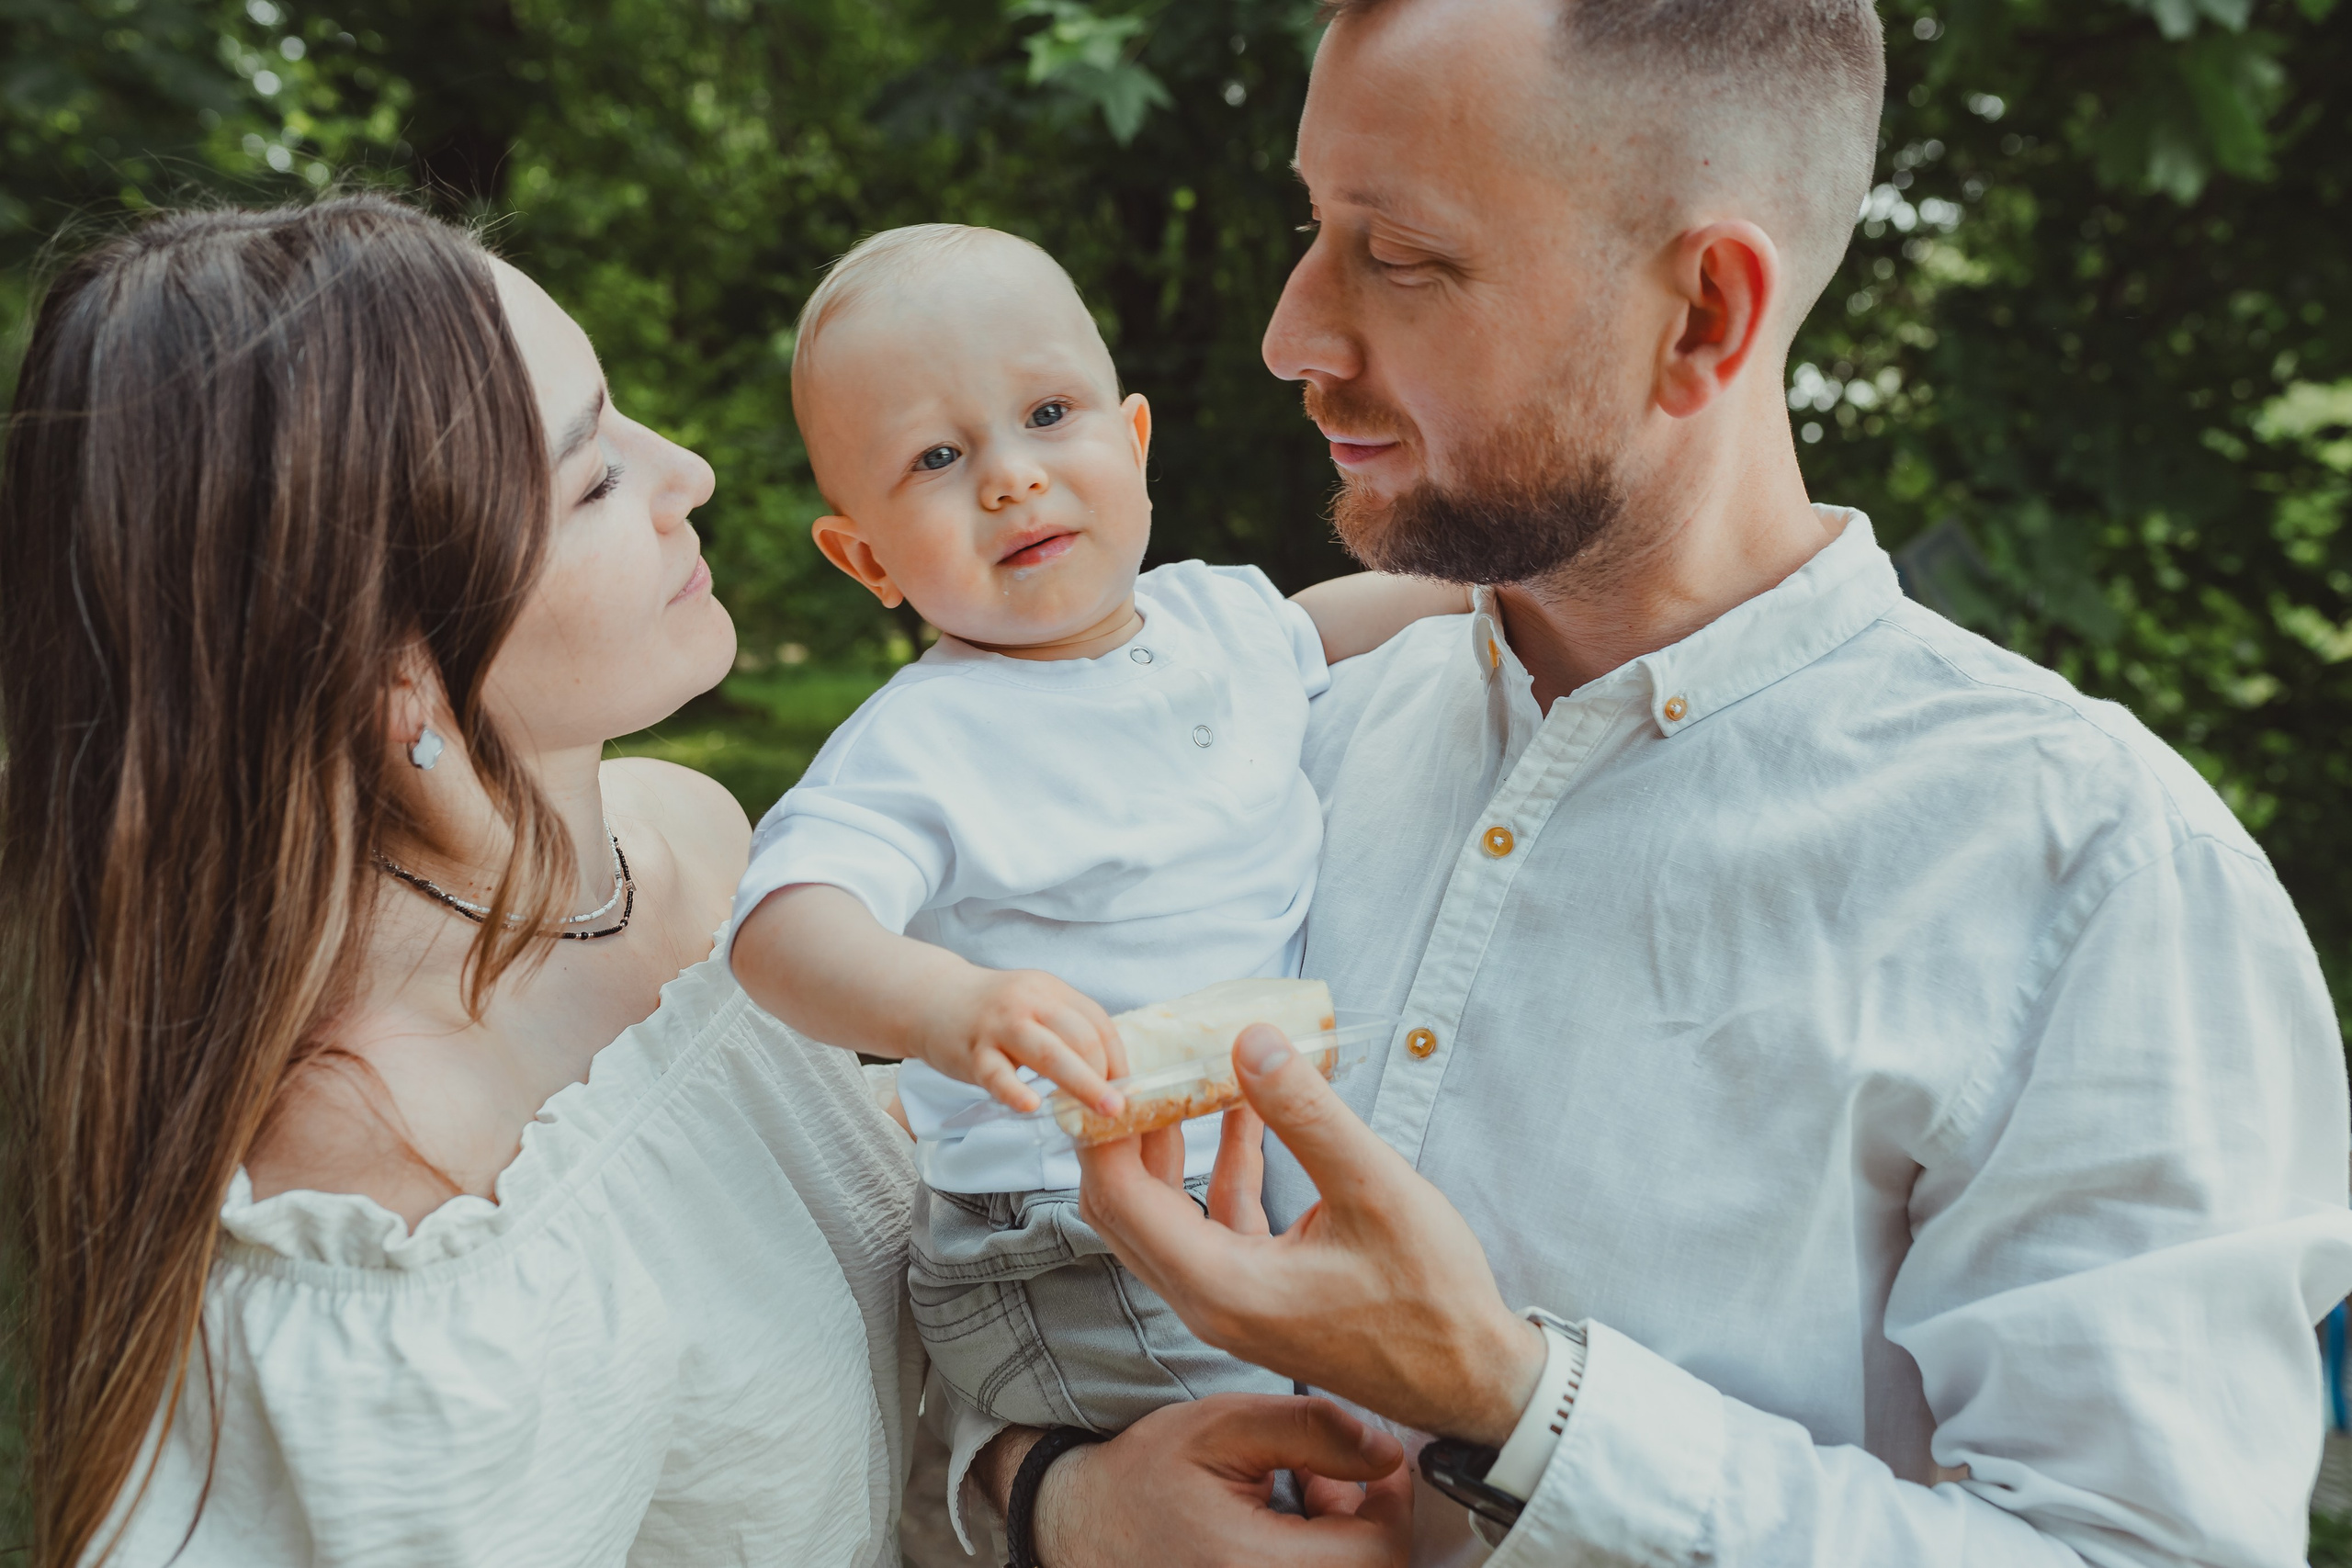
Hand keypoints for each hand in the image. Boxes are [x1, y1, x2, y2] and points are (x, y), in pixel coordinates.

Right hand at [920, 966, 1127, 1116]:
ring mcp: (999, 1026)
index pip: (1098, 1022)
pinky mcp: (972, 1052)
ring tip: (1102, 1112)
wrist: (932, 998)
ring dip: (1083, 1084)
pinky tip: (1031, 1107)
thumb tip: (1110, 1071)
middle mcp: (1029, 1002)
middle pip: (1081, 1037)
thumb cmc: (993, 1012)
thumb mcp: (1034, 1003)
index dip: (1118, 1057)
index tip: (1129, 1088)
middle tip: (1121, 1108)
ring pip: (1049, 1054)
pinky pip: (997, 1074)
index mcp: (1051, 990)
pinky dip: (1015, 1091)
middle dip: (1107, 1075)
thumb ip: (1066, 1028)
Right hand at [1024, 1394, 1412, 1567]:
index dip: (1393, 1502)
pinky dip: (1320, 1559)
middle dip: (1368, 1521)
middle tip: (1328, 1474)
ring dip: (1346, 1544)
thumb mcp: (1224, 1428)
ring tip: (1303, 1495)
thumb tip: (1385, 1450)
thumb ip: (1311, 1430)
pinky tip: (1288, 1531)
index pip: (1380, 1554)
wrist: (1083, 1527)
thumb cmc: (1146, 1477)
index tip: (1377, 1460)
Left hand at [1079, 1025, 1548, 1446]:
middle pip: (1123, 1203)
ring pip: (1165, 1212)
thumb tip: (1249, 1040)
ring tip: (1192, 1069)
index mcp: (1218, 1284)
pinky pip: (1215, 1222)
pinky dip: (1222, 1167)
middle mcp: (1207, 1300)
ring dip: (1172, 1142)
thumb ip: (1307, 1114)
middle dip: (1124, 1127)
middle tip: (1142, 1059)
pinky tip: (1248, 1112)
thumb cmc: (1433, 1299)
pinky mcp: (1259, 1295)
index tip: (1118, 1060)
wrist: (1474, 1383)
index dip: (1104, 1122)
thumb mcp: (1375, 1190)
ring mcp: (1230, 1302)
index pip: (1117, 1192)